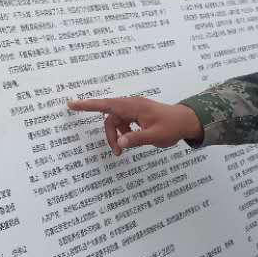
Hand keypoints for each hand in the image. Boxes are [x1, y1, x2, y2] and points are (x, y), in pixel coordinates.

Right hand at [66, 97, 202, 155]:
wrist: (186, 121)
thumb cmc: (172, 127)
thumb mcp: (155, 136)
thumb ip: (136, 139)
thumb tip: (120, 143)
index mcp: (133, 107)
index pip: (106, 105)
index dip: (88, 105)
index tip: (72, 104)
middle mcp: (131, 105)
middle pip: (110, 118)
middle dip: (110, 135)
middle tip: (117, 152)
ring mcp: (134, 109)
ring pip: (115, 121)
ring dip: (117, 135)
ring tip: (124, 150)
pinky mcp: (137, 114)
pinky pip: (123, 122)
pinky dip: (123, 132)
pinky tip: (131, 140)